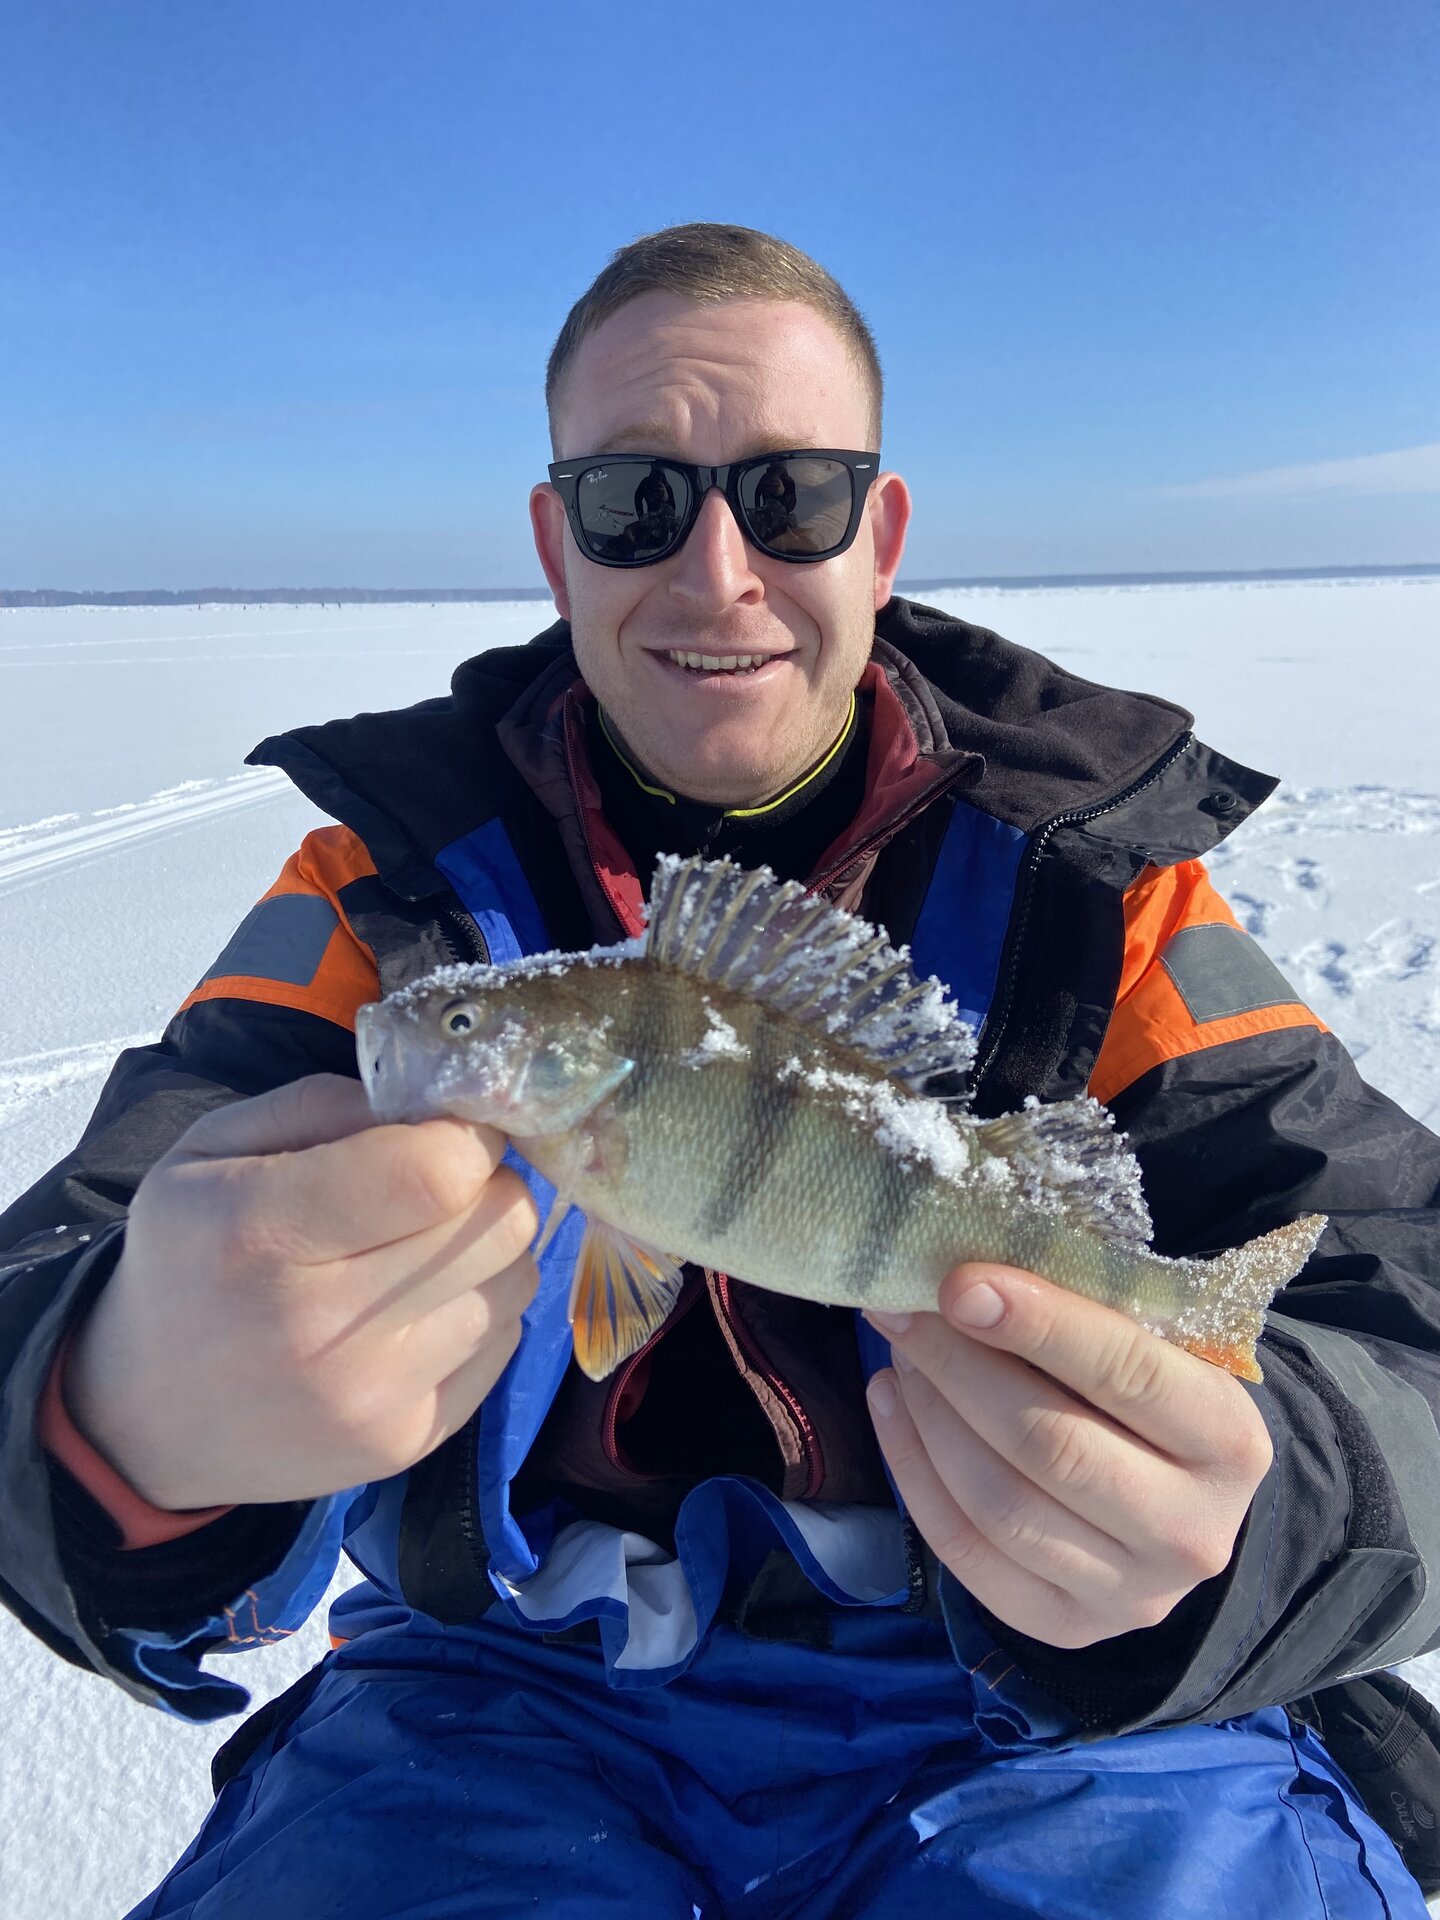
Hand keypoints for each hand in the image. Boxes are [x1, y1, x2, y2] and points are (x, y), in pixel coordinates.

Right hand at [65, 1075, 538, 1510]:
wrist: (151, 1417)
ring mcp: (373, 1399)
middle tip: (439, 1190)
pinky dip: (477, 1311)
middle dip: (486, 1187)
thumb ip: (324, 1104)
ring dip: (486, 1252)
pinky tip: (416, 1312)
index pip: (438, 1171)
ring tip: (420, 1253)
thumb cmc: (193, 1255)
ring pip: (517, 1281)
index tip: (444, 1134)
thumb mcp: (214, 1149)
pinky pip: (505, 1341)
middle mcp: (324, 1326)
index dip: (464, 1136)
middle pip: (501, 1224)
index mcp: (263, 1231)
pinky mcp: (409, 1444)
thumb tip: (439, 1108)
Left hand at [865, 1263, 1273, 1647]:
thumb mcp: (1159, 1348)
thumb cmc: (1155, 1396)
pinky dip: (913, 1471)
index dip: (1039, 1325)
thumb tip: (969, 1272)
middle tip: (902, 1309)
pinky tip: (891, 1405)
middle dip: (961, 1368)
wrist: (1183, 1507)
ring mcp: (1130, 1594)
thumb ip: (1087, 1315)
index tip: (959, 1282)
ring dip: (931, 1417)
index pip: (1129, 1375)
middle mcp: (1192, 1531)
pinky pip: (966, 1551)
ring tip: (900, 1353)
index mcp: (1230, 1442)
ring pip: (1000, 1504)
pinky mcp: (1064, 1626)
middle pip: (1051, 1446)